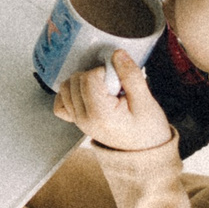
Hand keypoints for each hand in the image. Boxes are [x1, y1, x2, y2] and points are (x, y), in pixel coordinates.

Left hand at [53, 50, 175, 152]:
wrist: (144, 153)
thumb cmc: (148, 131)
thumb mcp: (146, 101)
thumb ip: (131, 76)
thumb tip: (117, 54)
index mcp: (100, 115)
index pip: (88, 78)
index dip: (104, 71)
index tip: (118, 79)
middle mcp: (84, 119)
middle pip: (75, 80)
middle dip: (94, 75)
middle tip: (113, 84)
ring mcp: (78, 121)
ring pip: (65, 88)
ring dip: (82, 81)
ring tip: (103, 89)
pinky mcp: (76, 121)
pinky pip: (61, 103)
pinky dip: (70, 94)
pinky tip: (88, 93)